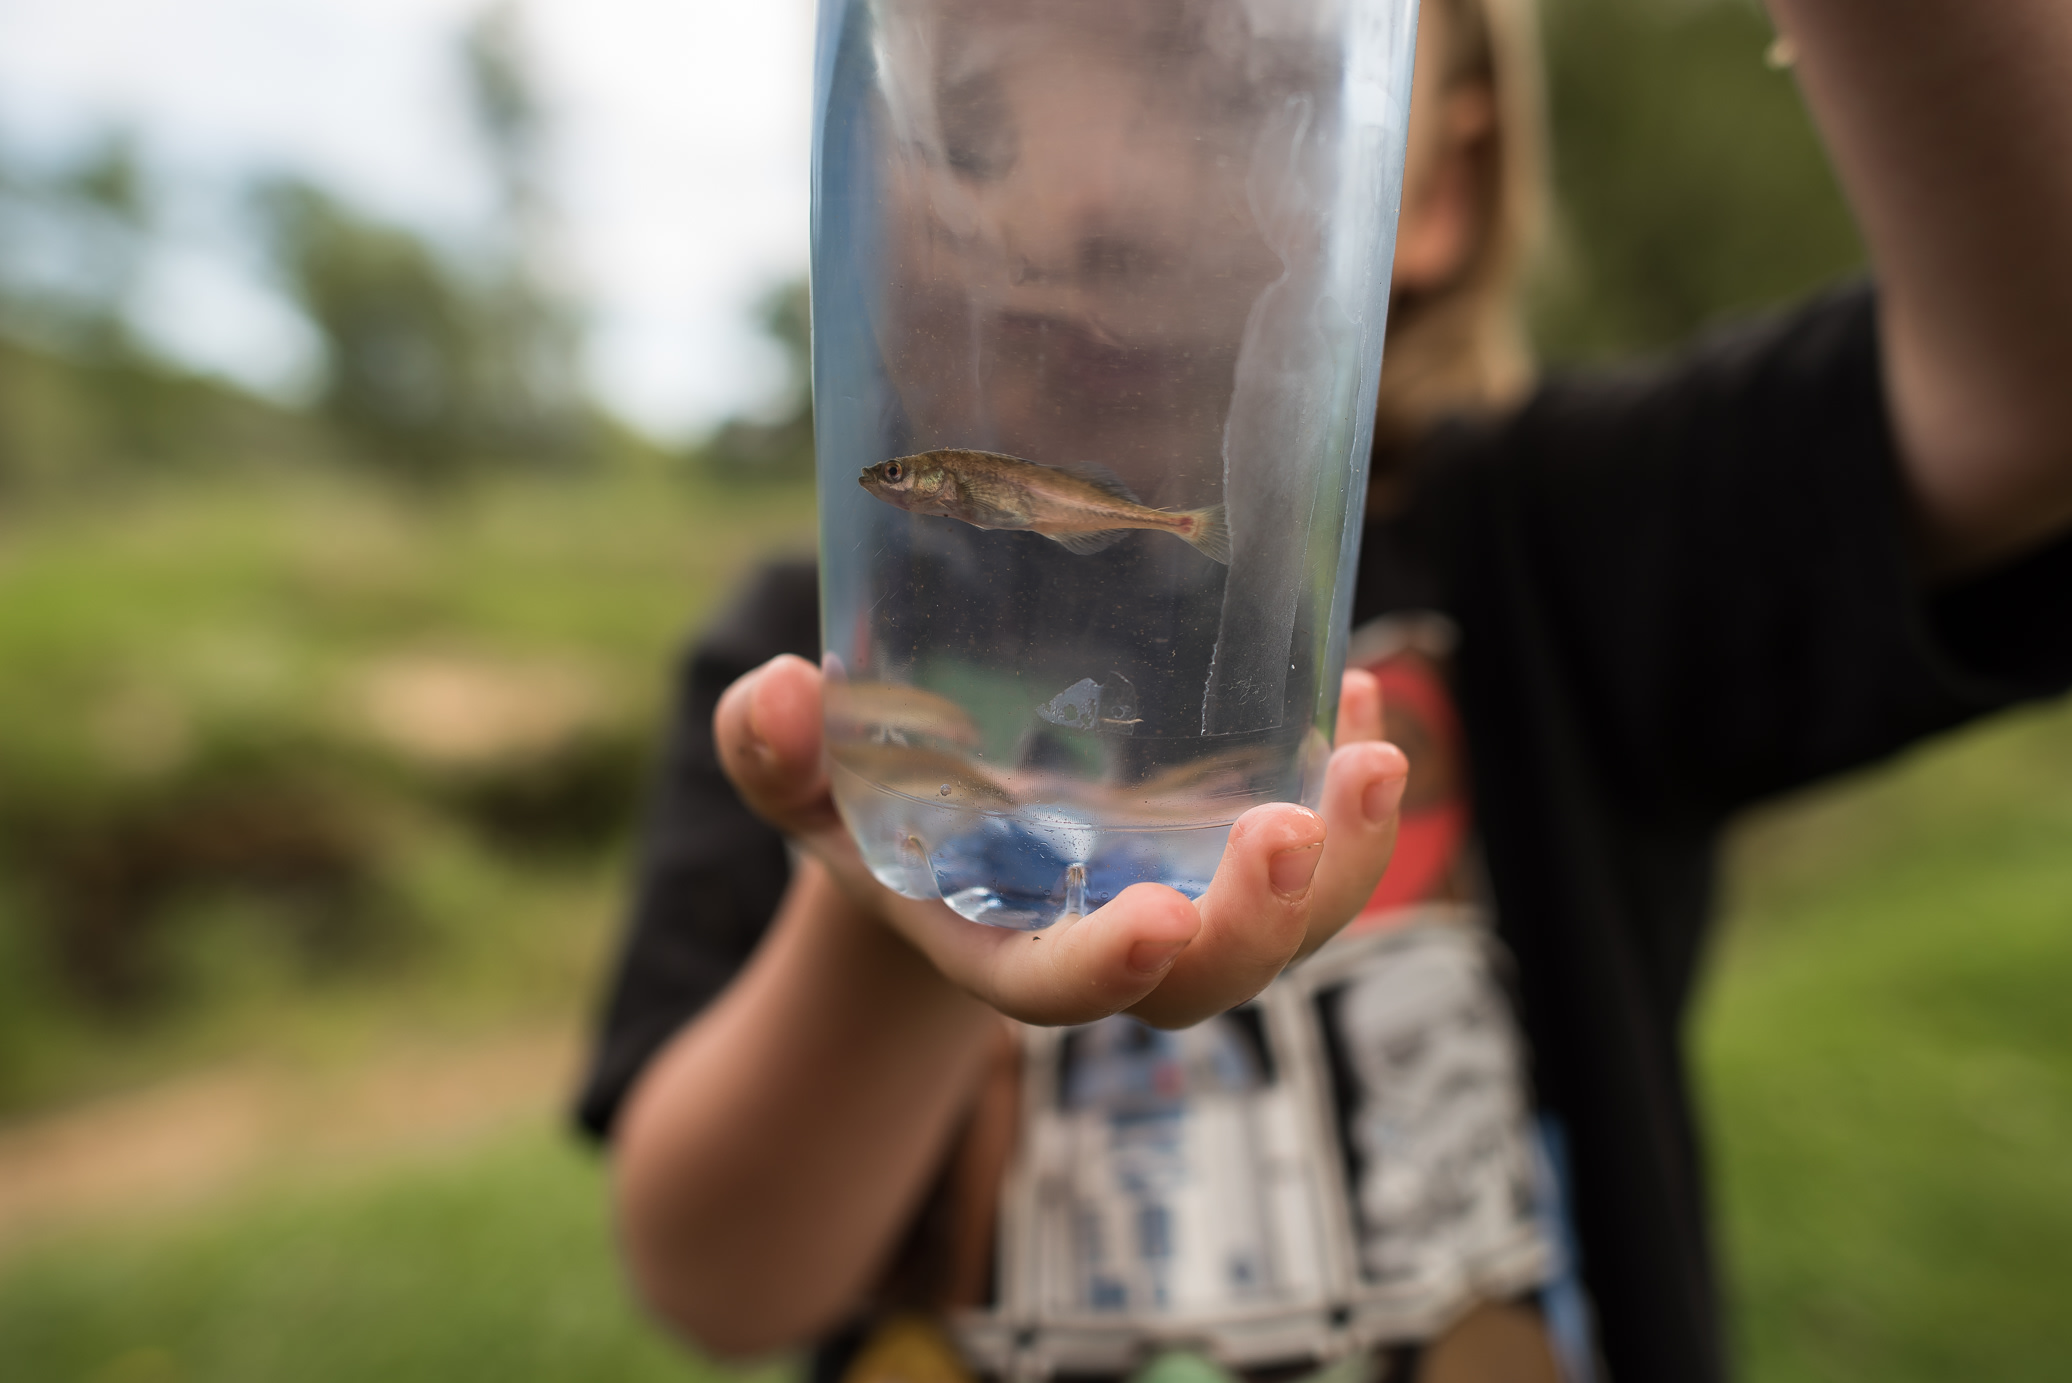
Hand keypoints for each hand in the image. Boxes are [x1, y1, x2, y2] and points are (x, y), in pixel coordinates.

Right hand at [715, 655, 1405, 1027]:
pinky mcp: (1226, 846)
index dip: (1112, 973)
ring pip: (1290, 924)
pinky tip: (1358, 694)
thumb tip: (779, 692)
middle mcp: (1108, 942)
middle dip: (1265, 921)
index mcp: (998, 947)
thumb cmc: (862, 803)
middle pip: (1210, 979)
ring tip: (1374, 756)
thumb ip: (770, 750)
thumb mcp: (796, 780)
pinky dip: (1341, 782)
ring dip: (1344, 857)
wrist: (943, 816)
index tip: (1164, 921)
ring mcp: (1182, 896)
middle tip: (1289, 823)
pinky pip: (1310, 848)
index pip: (1059, 992)